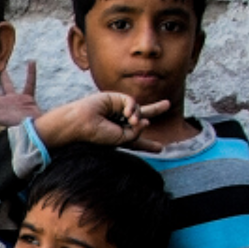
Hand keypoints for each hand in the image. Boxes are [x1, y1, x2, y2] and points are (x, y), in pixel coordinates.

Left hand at [0, 61, 41, 127]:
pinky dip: (31, 72)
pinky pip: (29, 83)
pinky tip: (32, 62)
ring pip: (7, 84)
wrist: (33, 129)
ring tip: (1, 65)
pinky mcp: (28, 98)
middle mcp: (3, 103)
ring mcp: (15, 100)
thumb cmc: (16, 127)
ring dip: (4, 75)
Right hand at [33, 91, 171, 150]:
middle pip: (140, 116)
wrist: (80, 123)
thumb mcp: (121, 139)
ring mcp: (116, 110)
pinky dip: (133, 107)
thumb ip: (137, 132)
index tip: (161, 149)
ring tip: (131, 120)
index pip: (136, 141)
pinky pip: (131, 101)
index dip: (148, 145)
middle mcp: (119, 122)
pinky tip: (128, 113)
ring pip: (138, 109)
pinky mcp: (114, 98)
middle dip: (154, 110)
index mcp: (119, 136)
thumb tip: (146, 120)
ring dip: (138, 116)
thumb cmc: (96, 135)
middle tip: (167, 105)